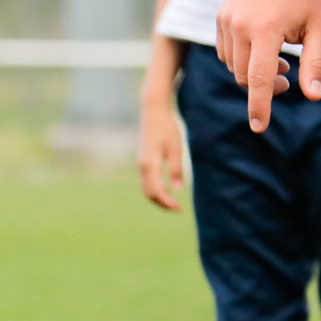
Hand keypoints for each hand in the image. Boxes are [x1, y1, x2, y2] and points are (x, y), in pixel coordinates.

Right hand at [137, 97, 187, 211]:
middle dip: (162, 203)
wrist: (153, 111)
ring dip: (158, 197)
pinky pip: (146, 180)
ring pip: (146, 188)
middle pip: (149, 193)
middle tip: (178, 208)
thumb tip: (177, 189)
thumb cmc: (167, 127)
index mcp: (150, 164)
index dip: (167, 202)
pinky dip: (155, 189)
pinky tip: (166, 188)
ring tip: (172, 201)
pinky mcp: (142, 160)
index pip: (156, 191)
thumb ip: (176, 168)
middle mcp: (142, 166)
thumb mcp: (176, 147)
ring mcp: (141, 163)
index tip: (179, 208)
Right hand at [215, 0, 320, 132]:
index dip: (259, 105)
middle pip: (245, 76)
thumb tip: (313, 97)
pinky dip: (242, 58)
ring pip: (233, 65)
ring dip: (253, 71)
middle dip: (264, 86)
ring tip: (278, 60)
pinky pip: (226, 51)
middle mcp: (241, 26)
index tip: (259, 126)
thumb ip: (316, 64)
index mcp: (267, 29)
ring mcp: (226, 21)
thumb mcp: (320, 28)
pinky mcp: (220, 18)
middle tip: (287, 78)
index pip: (259, 78)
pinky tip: (262, 47)